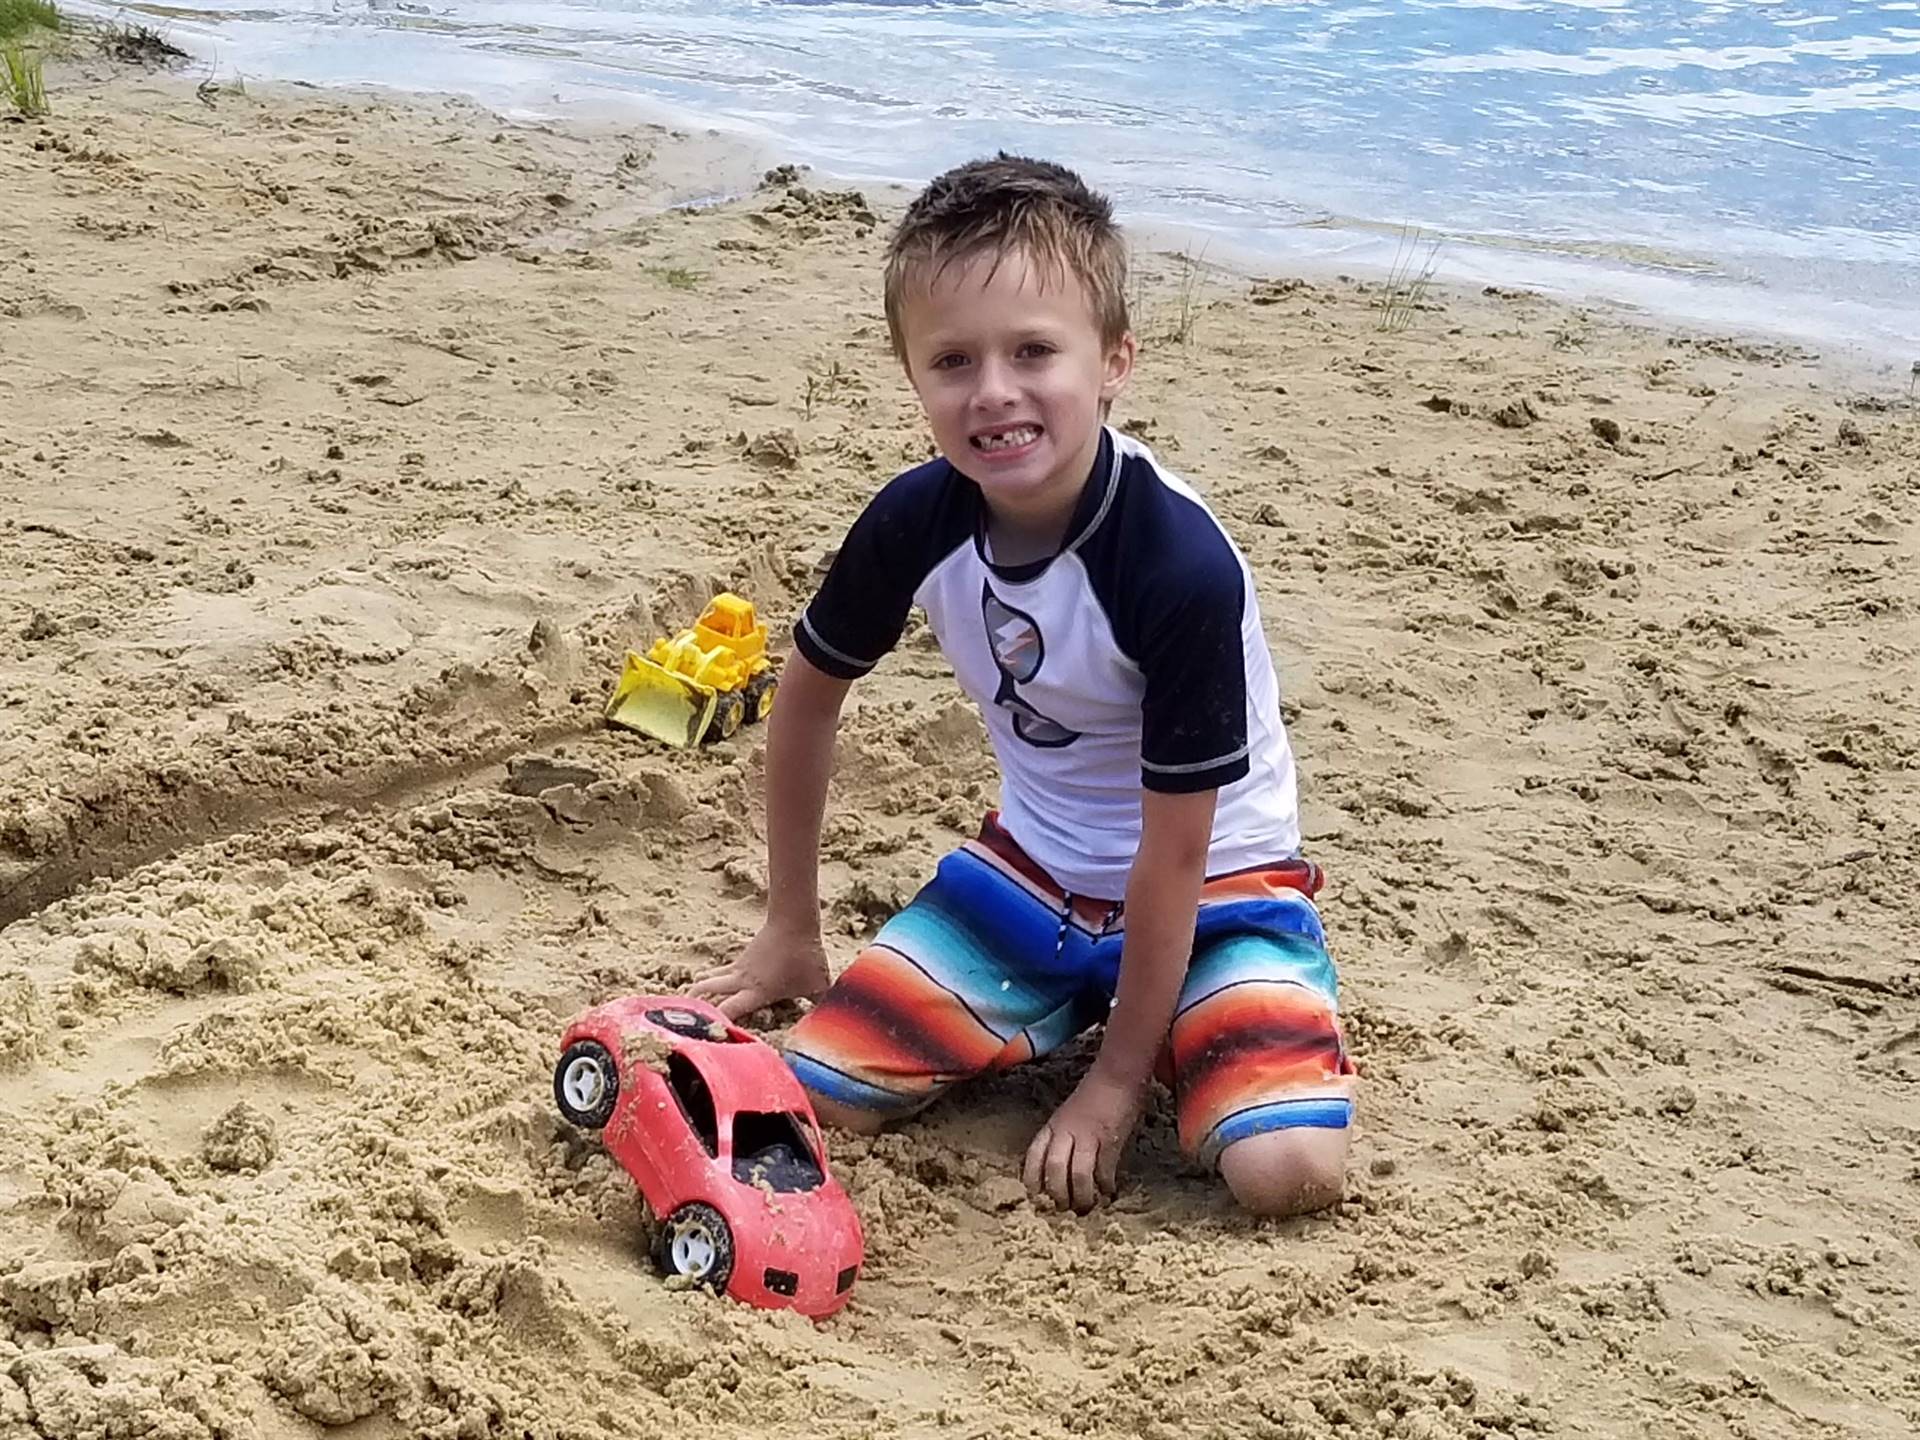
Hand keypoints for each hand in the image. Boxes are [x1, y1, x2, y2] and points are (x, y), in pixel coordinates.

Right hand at [689, 921, 830, 1021]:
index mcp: (757, 991)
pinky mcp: (741, 959)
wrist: (794, 922)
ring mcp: (739, 968)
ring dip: (698, 991)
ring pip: (709, 980)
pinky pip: (720, 973)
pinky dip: (711, 980)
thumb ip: (820, 1007)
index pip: (730, 1010)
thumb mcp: (817, 986)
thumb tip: (830, 1027)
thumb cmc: (805, 955)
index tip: (711, 1036)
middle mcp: (742, 981)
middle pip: (708, 992)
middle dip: (695, 1005)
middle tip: (685, 1022)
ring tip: (686, 1005)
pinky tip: (708, 986)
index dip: (719, 1023)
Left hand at [1022, 1067, 1145, 1213]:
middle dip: (1057, 1195)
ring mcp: (1088, 1136)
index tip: (1036, 1196)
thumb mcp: (1068, 1114)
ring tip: (1086, 1207)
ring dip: (1082, 1196)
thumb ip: (1062, 1137)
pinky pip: (1104, 1169)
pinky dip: (1105, 1185)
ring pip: (1078, 1174)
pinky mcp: (1110, 1139)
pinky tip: (1109, 1192)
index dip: (1031, 1179)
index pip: (1033, 1156)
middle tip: (1063, 1209)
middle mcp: (1066, 1132)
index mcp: (1053, 1126)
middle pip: (1053, 1170)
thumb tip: (1060, 1167)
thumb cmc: (1093, 1094)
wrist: (1116, 1074)